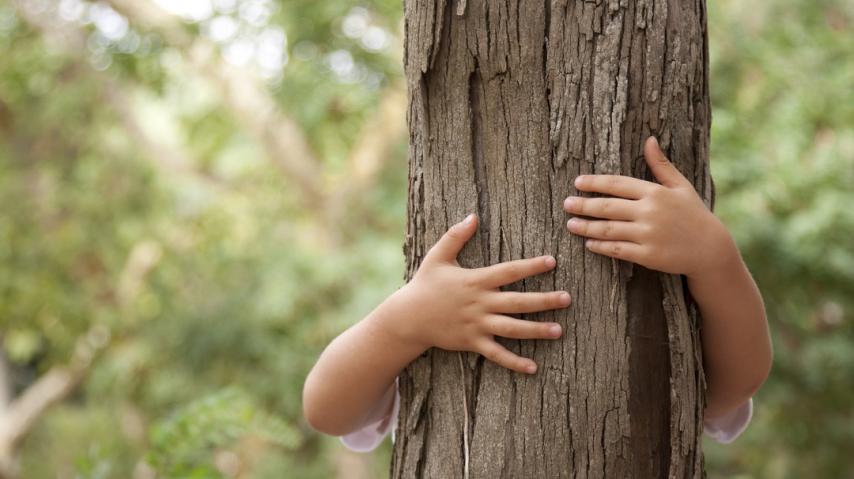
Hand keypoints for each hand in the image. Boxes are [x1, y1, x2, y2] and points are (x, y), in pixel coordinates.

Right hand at [389, 214, 570, 373]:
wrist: (408, 317)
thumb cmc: (424, 285)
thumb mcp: (438, 257)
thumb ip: (456, 236)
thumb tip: (472, 216)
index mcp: (476, 280)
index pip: (509, 271)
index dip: (531, 266)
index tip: (552, 262)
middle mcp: (480, 303)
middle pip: (518, 301)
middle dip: (544, 300)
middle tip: (567, 298)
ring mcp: (477, 325)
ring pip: (512, 328)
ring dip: (537, 330)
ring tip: (559, 330)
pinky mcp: (472, 342)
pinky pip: (497, 354)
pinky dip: (514, 362)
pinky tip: (533, 367)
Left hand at [563, 136, 735, 277]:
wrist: (710, 249)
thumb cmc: (694, 214)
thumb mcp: (681, 186)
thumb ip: (661, 165)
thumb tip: (649, 139)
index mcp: (655, 192)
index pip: (617, 184)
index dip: (595, 183)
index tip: (578, 183)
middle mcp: (649, 212)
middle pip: (607, 207)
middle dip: (583, 205)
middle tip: (566, 204)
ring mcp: (647, 234)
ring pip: (608, 229)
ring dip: (586, 227)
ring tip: (570, 224)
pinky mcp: (647, 255)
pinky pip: (617, 249)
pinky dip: (600, 246)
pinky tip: (589, 244)